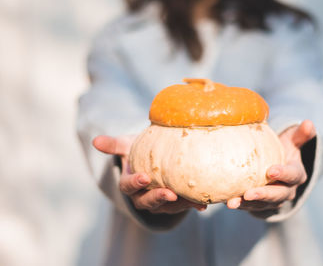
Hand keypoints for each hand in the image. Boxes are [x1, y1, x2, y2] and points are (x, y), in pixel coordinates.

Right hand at [92, 135, 206, 213]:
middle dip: (158, 198)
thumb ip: (113, 145)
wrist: (153, 160)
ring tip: (191, 198)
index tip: (144, 177)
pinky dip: (192, 205)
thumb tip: (95, 141)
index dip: (135, 183)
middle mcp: (142, 197)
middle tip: (170, 193)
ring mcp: (158, 202)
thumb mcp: (126, 146)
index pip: (128, 187)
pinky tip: (202, 205)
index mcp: (129, 184)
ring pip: (167, 207)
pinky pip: (182, 206)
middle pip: (148, 202)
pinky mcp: (174, 203)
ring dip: (179, 204)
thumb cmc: (138, 151)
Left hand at [226, 120, 315, 211]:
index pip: (292, 175)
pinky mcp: (259, 205)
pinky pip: (249, 207)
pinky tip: (226, 201)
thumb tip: (308, 122)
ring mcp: (273, 200)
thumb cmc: (283, 151)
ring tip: (232, 203)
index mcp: (296, 174)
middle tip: (248, 194)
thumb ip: (300, 134)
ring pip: (261, 205)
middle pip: (277, 195)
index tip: (270, 171)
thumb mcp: (293, 142)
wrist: (276, 170)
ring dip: (246, 205)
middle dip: (263, 195)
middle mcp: (287, 191)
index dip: (283, 174)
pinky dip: (238, 205)